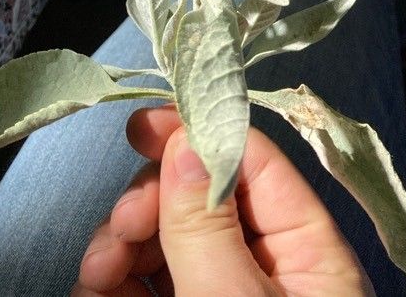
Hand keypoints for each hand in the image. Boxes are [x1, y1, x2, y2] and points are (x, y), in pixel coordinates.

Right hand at [72, 105, 374, 295]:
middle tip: (120, 226)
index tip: (142, 124)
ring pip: (165, 240)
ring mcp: (223, 292)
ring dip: (120, 244)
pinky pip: (146, 281)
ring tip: (97, 273)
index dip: (199, 134)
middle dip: (150, 202)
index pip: (256, 163)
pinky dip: (115, 279)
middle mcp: (268, 267)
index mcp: (310, 253)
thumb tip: (184, 138)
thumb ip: (207, 225)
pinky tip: (95, 288)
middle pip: (200, 198)